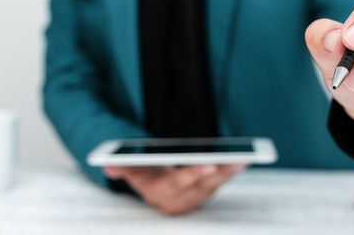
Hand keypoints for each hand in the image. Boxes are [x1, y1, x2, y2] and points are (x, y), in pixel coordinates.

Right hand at [104, 164, 245, 214]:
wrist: (155, 188)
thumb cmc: (144, 173)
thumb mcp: (130, 170)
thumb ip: (120, 166)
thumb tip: (109, 165)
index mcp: (162, 192)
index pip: (179, 183)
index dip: (194, 173)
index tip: (209, 164)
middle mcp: (182, 198)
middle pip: (203, 184)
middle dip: (220, 172)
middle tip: (235, 159)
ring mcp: (196, 195)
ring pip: (216, 184)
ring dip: (230, 171)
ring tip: (244, 157)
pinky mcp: (207, 190)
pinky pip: (222, 181)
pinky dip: (232, 171)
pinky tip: (244, 159)